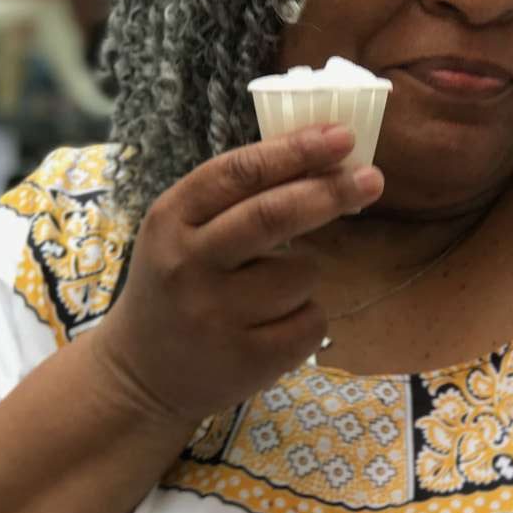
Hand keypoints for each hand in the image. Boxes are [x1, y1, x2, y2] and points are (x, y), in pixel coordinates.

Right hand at [90, 125, 382, 427]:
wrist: (141, 375)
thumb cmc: (177, 287)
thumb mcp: (182, 232)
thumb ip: (237, 198)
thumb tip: (324, 159)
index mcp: (171, 219)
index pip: (238, 173)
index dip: (295, 150)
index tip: (342, 136)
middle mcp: (188, 264)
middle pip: (273, 215)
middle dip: (330, 192)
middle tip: (372, 179)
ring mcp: (215, 315)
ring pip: (302, 273)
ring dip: (307, 273)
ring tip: (272, 292)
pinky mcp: (246, 359)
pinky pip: (311, 321)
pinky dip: (308, 317)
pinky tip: (274, 326)